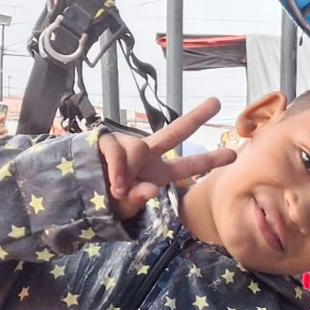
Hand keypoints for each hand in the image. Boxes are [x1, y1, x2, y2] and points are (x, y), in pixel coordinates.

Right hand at [0, 113, 7, 144]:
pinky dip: (1, 137)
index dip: (0, 117)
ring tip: (4, 132)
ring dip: (4, 133)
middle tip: (5, 127)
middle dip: (5, 128)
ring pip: (3, 134)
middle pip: (3, 129)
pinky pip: (0, 138)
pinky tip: (0, 136)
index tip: (3, 115)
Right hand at [98, 98, 236, 219]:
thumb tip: (152, 190)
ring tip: (118, 189)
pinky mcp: (106, 141)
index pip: (188, 165)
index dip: (209, 160)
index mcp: (158, 173)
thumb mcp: (125, 207)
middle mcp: (147, 155)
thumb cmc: (105, 202)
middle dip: (195, 117)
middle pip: (174, 132)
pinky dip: (116, 168)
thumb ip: (139, 199)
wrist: (76, 195)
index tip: (233, 154)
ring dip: (128, 170)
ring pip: (137, 147)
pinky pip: (115, 151)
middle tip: (217, 102)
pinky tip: (113, 183)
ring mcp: (128, 147)